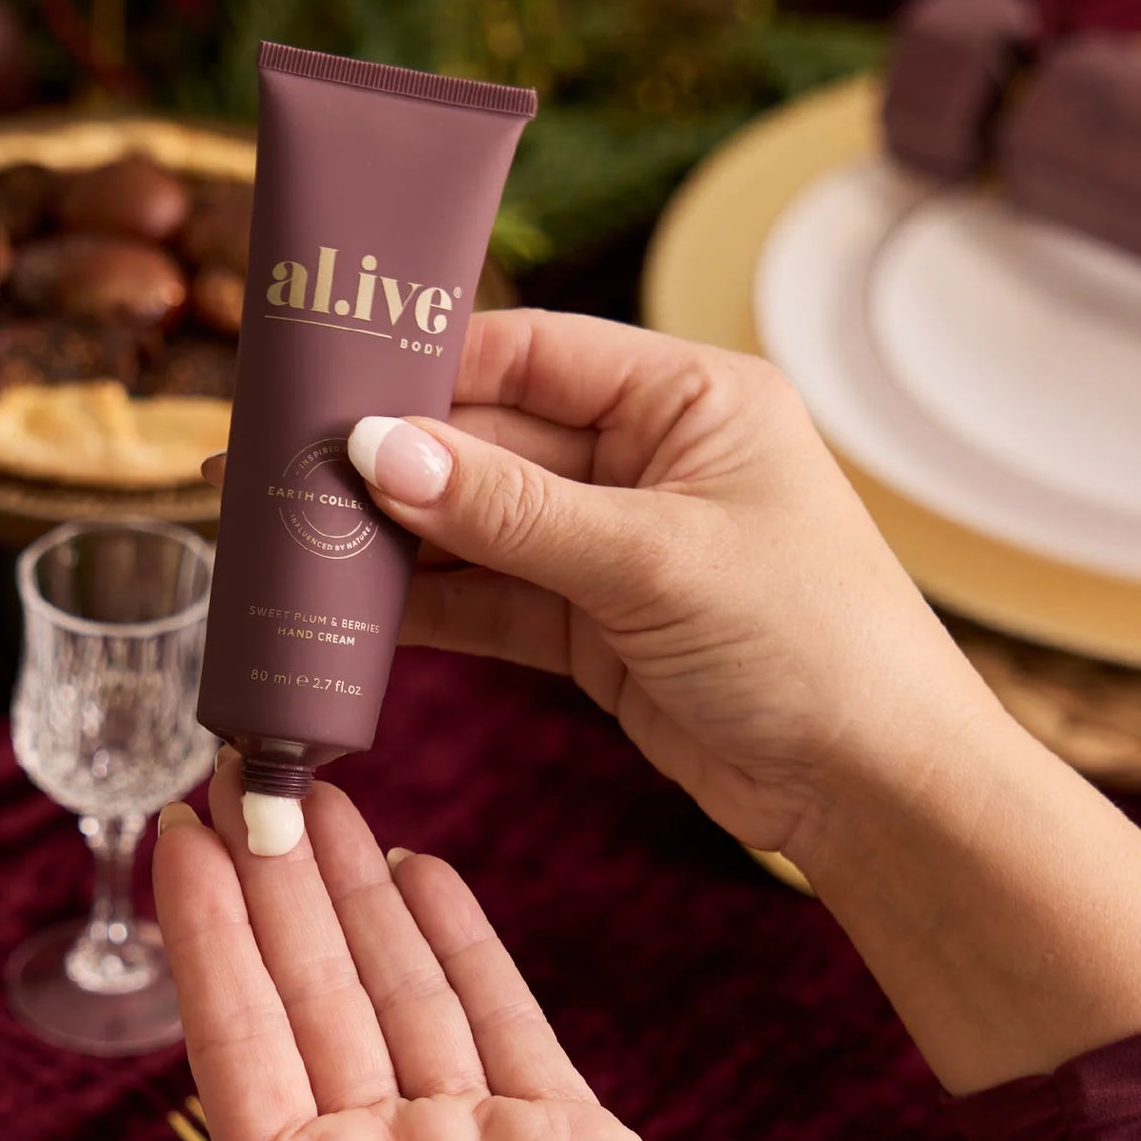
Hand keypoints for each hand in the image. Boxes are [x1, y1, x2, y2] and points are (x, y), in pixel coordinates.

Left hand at [0, 759, 826, 1140]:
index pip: (234, 1025)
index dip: (205, 927)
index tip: (179, 834)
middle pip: (311, 988)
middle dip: (276, 882)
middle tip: (249, 775)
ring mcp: (463, 1136)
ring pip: (397, 985)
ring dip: (358, 894)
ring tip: (327, 799)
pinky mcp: (554, 1127)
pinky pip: (496, 1011)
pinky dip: (459, 942)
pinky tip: (421, 871)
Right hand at [207, 309, 1009, 866]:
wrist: (868, 788)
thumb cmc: (809, 644)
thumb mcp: (651, 561)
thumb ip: (509, 509)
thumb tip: (377, 451)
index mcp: (688, 399)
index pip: (531, 353)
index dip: (427, 364)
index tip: (326, 378)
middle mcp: (644, 460)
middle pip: (486, 441)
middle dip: (387, 461)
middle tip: (273, 468)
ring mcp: (609, 546)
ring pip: (473, 526)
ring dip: (389, 538)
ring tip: (287, 539)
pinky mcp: (586, 627)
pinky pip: (483, 600)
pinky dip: (420, 607)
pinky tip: (348, 609)